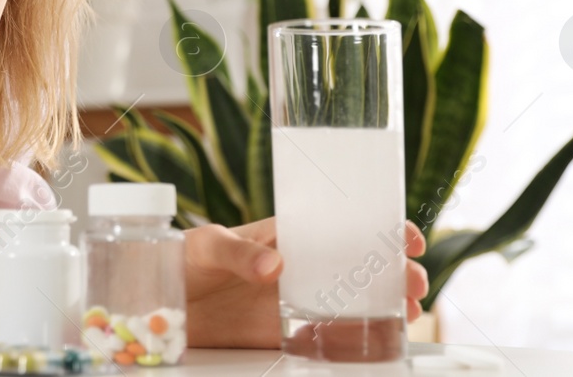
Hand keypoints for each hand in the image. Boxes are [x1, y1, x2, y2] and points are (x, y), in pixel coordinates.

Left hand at [183, 218, 428, 349]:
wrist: (157, 300)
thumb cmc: (181, 258)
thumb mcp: (205, 246)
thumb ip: (237, 253)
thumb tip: (275, 267)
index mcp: (287, 234)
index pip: (342, 224)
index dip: (380, 228)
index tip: (406, 237)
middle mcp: (300, 266)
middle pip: (359, 267)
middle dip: (395, 273)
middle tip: (414, 284)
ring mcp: (295, 301)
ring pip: (353, 303)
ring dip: (385, 307)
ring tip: (409, 315)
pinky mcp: (283, 334)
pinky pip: (326, 340)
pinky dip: (353, 344)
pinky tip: (376, 347)